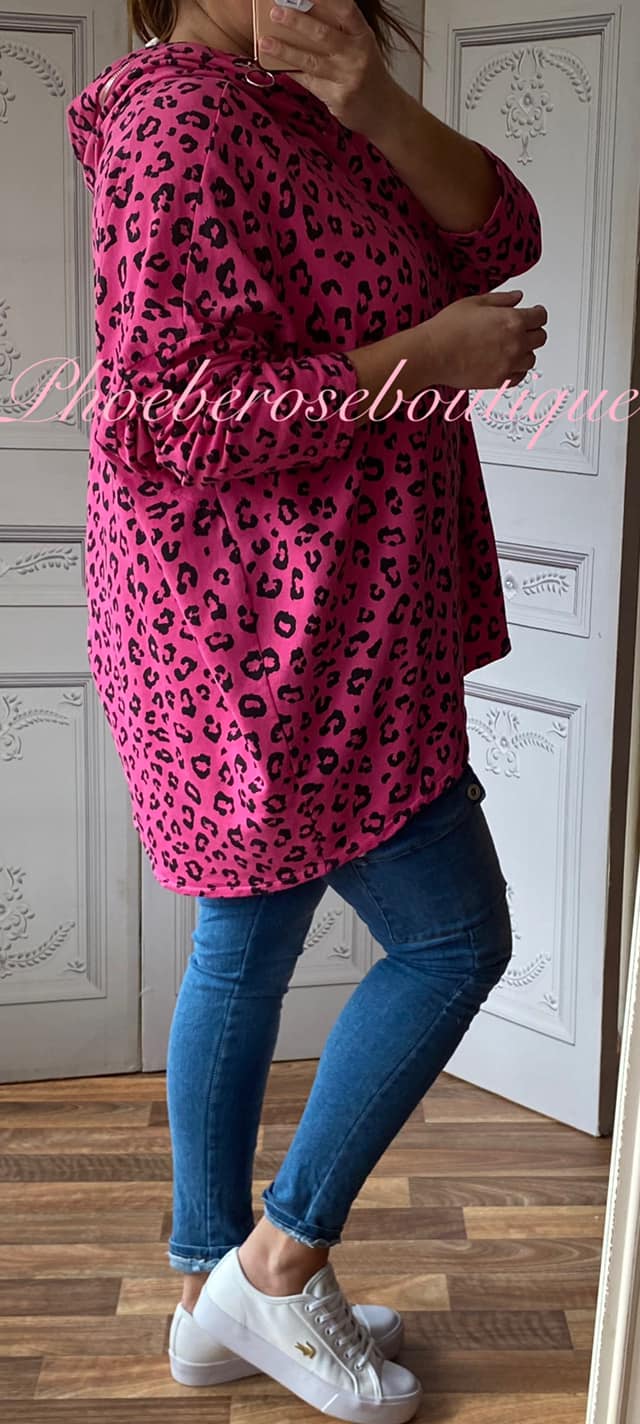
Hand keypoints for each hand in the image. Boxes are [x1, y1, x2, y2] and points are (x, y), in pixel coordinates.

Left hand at [258, 0, 396, 131]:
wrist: (384, 110)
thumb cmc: (366, 72)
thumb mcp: (360, 46)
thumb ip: (339, 31)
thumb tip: (303, 12)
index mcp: (363, 35)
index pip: (346, 9)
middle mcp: (357, 55)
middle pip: (323, 34)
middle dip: (297, 22)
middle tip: (276, 12)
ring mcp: (348, 78)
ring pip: (311, 61)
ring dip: (285, 50)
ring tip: (265, 41)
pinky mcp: (338, 98)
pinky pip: (309, 82)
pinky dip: (291, 72)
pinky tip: (275, 65)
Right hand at [424, 290, 547, 390]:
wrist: (432, 354)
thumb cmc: (448, 328)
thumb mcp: (475, 302)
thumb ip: (501, 299)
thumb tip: (517, 297)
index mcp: (512, 320)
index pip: (540, 317)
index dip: (538, 313)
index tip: (535, 314)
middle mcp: (515, 343)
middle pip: (540, 338)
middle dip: (533, 331)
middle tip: (524, 330)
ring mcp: (508, 364)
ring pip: (531, 359)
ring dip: (525, 352)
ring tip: (512, 347)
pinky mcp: (499, 381)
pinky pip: (519, 377)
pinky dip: (516, 370)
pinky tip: (507, 364)